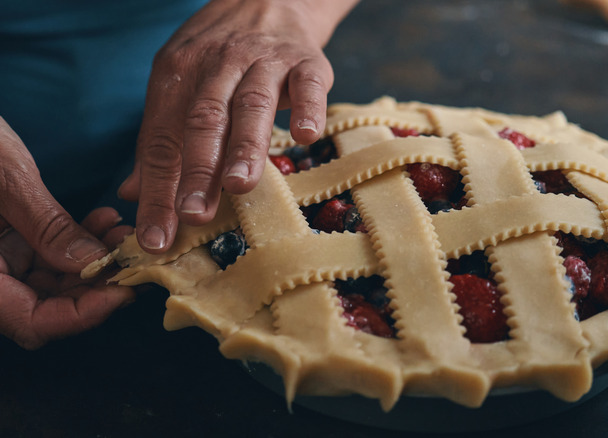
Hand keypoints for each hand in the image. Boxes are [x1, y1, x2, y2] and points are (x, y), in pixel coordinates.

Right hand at [0, 118, 134, 348]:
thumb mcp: (6, 179)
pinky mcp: (3, 242)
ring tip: (123, 234)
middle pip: (47, 308)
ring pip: (52, 283)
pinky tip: (101, 221)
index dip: (82, 315)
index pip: (33, 323)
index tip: (122, 293)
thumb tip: (92, 263)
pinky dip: (76, 244)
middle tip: (132, 260)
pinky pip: (45, 256)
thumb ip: (47, 227)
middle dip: (95, 287)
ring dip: (93, 264)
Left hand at [119, 0, 358, 252]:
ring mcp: (262, 60)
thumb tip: (133, 193)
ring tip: (239, 185)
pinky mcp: (304, 60)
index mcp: (178, 76)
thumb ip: (162, 140)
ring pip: (249, 104)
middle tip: (192, 214)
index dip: (158, 191)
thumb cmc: (221, 56)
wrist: (267, 0)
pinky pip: (307, 85)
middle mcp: (216, 66)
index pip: (162, 140)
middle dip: (195, 171)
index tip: (155, 237)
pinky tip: (304, 136)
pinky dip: (305, 108)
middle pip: (202, 122)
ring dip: (244, 146)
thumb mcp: (181, 85)